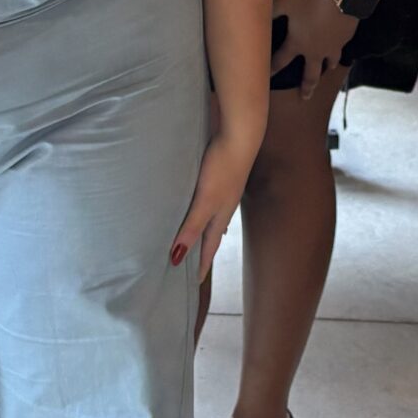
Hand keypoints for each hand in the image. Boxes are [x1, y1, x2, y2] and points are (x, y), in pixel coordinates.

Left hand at [170, 128, 258, 275]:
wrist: (240, 135)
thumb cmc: (223, 168)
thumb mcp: (205, 201)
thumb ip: (192, 227)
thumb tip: (177, 258)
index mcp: (220, 216)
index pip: (209, 247)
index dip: (201, 265)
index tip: (195, 282)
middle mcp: (224, 207)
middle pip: (212, 235)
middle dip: (202, 251)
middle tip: (193, 265)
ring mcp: (224, 191)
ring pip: (212, 217)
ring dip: (204, 230)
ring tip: (197, 239)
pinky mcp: (222, 176)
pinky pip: (212, 201)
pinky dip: (205, 210)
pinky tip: (203, 202)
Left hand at [269, 0, 354, 98]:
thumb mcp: (286, 1)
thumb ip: (273, 10)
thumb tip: (258, 14)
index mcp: (297, 43)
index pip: (280, 61)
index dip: (272, 69)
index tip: (267, 79)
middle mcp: (314, 51)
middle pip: (310, 75)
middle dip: (306, 87)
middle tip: (305, 97)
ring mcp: (332, 47)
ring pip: (329, 63)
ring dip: (326, 67)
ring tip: (327, 70)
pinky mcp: (346, 38)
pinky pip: (341, 47)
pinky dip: (338, 49)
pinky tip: (339, 44)